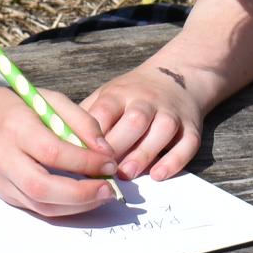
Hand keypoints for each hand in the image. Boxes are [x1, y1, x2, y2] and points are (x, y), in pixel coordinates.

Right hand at [0, 80, 121, 218]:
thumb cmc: (15, 108)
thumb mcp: (49, 100)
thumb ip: (80, 121)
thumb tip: (105, 152)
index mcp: (15, 128)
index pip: (52, 151)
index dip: (85, 161)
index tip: (110, 162)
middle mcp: (4, 158)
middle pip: (43, 188)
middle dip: (82, 194)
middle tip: (110, 189)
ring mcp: (2, 181)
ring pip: (42, 205)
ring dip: (78, 206)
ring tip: (103, 194)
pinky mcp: (6, 195)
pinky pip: (39, 208)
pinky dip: (66, 207)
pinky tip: (85, 197)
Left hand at [84, 62, 205, 180]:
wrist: (178, 77)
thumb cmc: (132, 95)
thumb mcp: (106, 95)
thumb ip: (86, 118)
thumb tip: (61, 145)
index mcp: (120, 93)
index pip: (105, 110)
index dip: (93, 133)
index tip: (80, 155)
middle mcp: (147, 101)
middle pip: (134, 120)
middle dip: (118, 145)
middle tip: (102, 171)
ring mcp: (171, 113)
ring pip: (161, 130)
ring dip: (144, 153)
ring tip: (126, 175)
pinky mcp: (191, 127)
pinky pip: (187, 144)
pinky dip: (174, 161)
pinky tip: (158, 175)